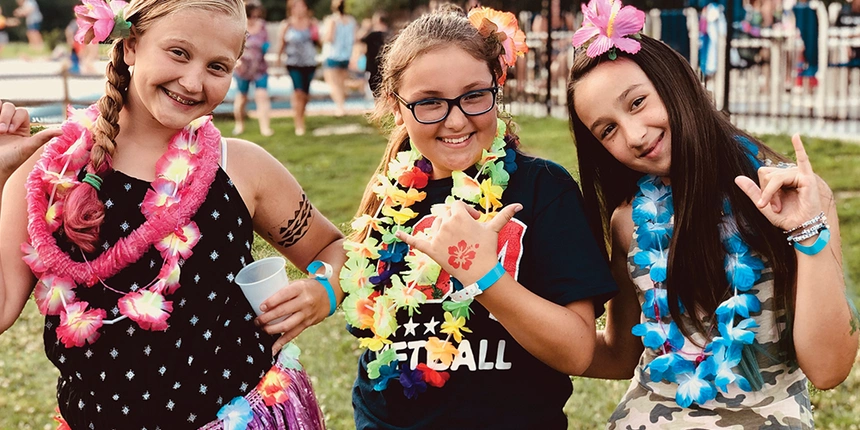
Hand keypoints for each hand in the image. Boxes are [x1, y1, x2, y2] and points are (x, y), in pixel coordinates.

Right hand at [0, 101, 60, 178]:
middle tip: (3, 131)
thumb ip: (43, 137)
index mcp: (21, 128)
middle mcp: (9, 124)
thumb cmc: (10, 161)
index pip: (22, 112)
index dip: (17, 118)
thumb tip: (61, 131)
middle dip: (6, 116)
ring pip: (1, 105)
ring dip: (0, 116)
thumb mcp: (29, 147)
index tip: (12, 131)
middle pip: (10, 106)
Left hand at [255, 277, 331, 354]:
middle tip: (257, 321)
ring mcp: (306, 314)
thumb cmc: (307, 288)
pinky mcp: (307, 324)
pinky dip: (281, 342)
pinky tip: (273, 349)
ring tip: (262, 329)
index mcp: (300, 288)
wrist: (328, 295)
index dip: (272, 302)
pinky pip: (293, 334)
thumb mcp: (297, 283)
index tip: (261, 307)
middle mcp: (304, 302)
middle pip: (283, 311)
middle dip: (267, 318)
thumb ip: (283, 291)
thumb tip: (262, 300)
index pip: (284, 295)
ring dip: (272, 330)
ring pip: (287, 325)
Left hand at [395, 201, 521, 284]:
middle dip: (455, 220)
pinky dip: (405, 237)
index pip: (458, 206)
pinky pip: (416, 241)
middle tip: (466, 234)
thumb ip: (504, 215)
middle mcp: (446, 223)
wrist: (480, 272)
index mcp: (459, 215)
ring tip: (455, 241)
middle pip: (446, 214)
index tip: (476, 222)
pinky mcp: (431, 249)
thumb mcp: (494, 229)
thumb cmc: (487, 249)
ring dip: (442, 228)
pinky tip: (397, 233)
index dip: (467, 213)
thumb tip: (520, 205)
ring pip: (435, 225)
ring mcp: (437, 236)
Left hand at [734, 134, 821, 230]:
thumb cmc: (786, 218)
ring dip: (772, 194)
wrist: (800, 228)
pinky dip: (799, 147)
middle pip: (767, 173)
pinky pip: (803, 160)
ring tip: (779, 207)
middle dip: (767, 192)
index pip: (763, 172)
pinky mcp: (807, 178)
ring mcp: (799, 174)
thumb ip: (752, 191)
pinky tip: (795, 136)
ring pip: (775, 176)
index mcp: (780, 178)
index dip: (761, 189)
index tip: (765, 204)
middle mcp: (789, 174)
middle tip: (776, 207)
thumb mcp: (764, 205)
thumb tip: (737, 178)